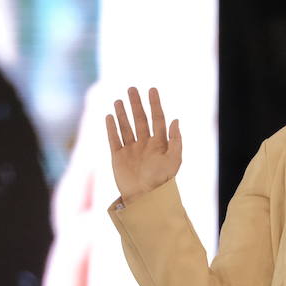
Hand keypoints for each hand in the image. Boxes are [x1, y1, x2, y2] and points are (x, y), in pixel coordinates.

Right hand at [105, 86, 181, 202]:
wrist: (145, 197)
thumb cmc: (162, 181)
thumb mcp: (174, 160)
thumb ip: (176, 140)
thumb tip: (176, 120)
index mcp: (160, 143)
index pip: (157, 118)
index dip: (155, 104)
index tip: (152, 90)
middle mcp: (145, 144)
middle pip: (140, 119)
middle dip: (136, 104)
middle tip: (132, 88)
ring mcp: (131, 150)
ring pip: (126, 127)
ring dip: (122, 113)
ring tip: (119, 100)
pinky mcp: (118, 157)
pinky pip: (114, 139)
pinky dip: (111, 128)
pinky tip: (109, 116)